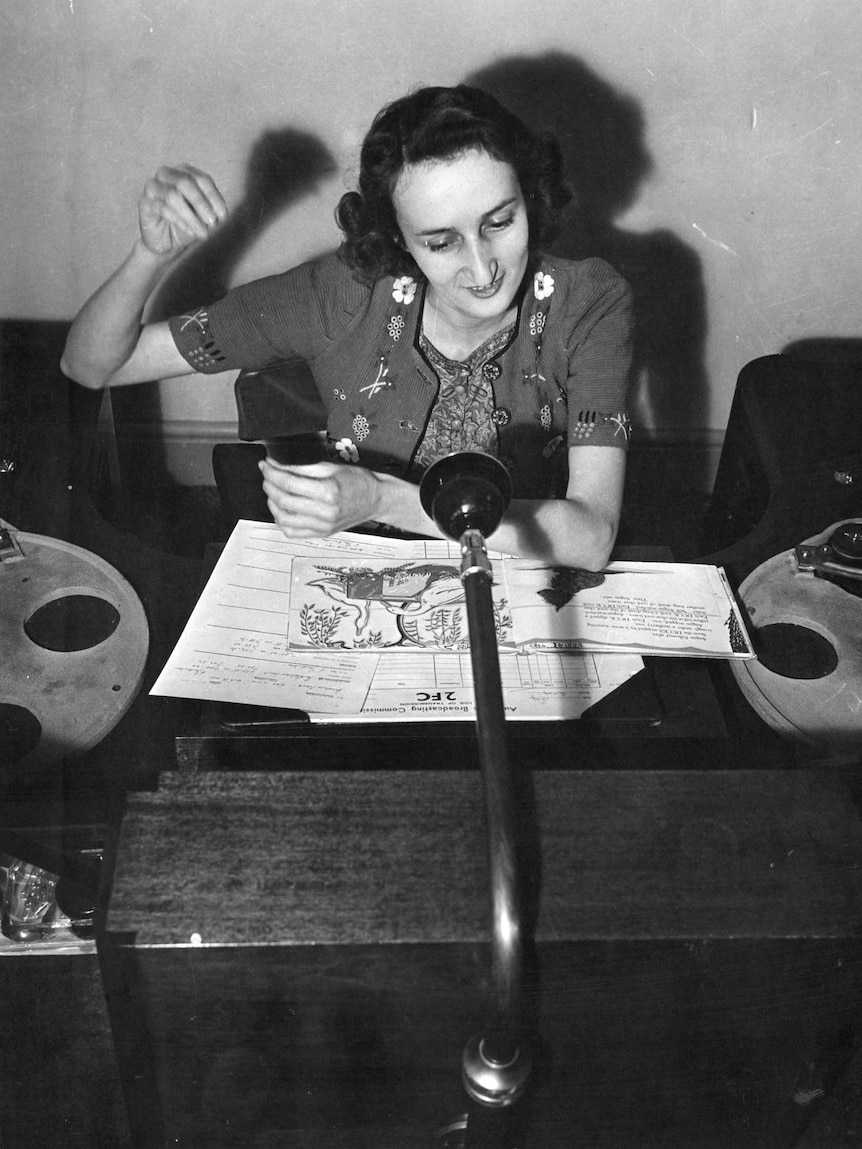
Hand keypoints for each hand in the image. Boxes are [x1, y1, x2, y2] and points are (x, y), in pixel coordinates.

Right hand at [138, 164, 227, 256]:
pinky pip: (163, 208)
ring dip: (191, 216)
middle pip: (185, 182)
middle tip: (212, 222)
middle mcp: (166, 174)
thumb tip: (221, 214)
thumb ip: (212, 210)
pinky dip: (180, 221)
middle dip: (201, 203)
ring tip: (203, 232)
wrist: (167, 243)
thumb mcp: (204, 216)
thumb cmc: (187, 225)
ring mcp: (152, 187)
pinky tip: (190, 231)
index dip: (214, 197)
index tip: (223, 216)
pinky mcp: (144, 203)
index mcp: (184, 172)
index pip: (202, 179)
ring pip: (173, 195)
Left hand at [259, 459, 381, 537]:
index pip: (289, 483)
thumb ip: (302, 468)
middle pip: (283, 501)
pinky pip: (292, 532)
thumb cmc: (357, 480)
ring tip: (273, 491)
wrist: (375, 500)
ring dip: (272, 503)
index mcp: (328, 492)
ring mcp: (323, 526)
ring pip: (284, 519)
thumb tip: (277, 465)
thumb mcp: (331, 467)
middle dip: (269, 485)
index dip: (271, 473)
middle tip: (267, 475)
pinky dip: (281, 520)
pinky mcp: (321, 534)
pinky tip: (282, 508)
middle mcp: (325, 512)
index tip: (265, 465)